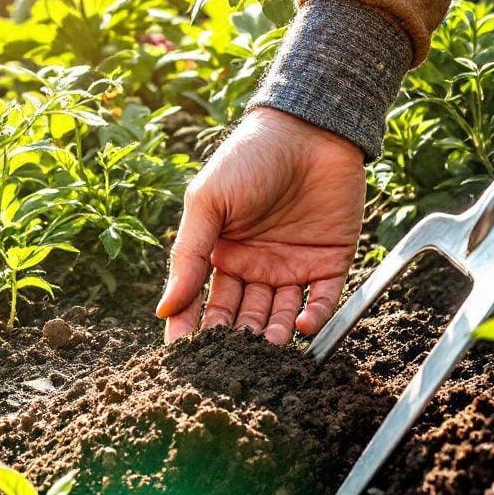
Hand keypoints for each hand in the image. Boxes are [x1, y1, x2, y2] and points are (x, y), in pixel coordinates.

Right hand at [157, 108, 365, 344]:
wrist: (310, 128)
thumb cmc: (249, 158)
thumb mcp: (208, 202)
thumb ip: (188, 256)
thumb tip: (163, 309)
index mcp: (220, 254)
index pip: (202, 304)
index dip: (191, 331)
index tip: (185, 358)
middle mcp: (255, 267)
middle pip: (242, 317)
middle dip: (236, 343)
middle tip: (233, 366)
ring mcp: (293, 266)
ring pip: (280, 316)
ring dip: (274, 338)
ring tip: (270, 353)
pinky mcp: (330, 262)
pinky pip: (322, 301)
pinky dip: (314, 319)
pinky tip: (303, 329)